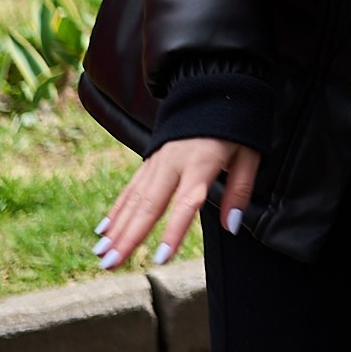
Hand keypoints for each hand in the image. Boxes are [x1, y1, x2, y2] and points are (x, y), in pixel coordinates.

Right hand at [96, 136, 258, 268]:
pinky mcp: (150, 158)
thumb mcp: (249, 154)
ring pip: (134, 198)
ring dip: (116, 228)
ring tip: (101, 254)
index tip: (161, 258)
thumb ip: (240, 191)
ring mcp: (158, 159)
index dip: (173, 231)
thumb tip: (232, 226)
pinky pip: (131, 187)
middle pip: (149, 205)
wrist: (215, 87)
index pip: (186, 203)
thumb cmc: (237, 127)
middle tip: (111, 264)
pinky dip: (116, 209)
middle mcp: (173, 162)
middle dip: (129, 237)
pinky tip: (103, 230)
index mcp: (201, 162)